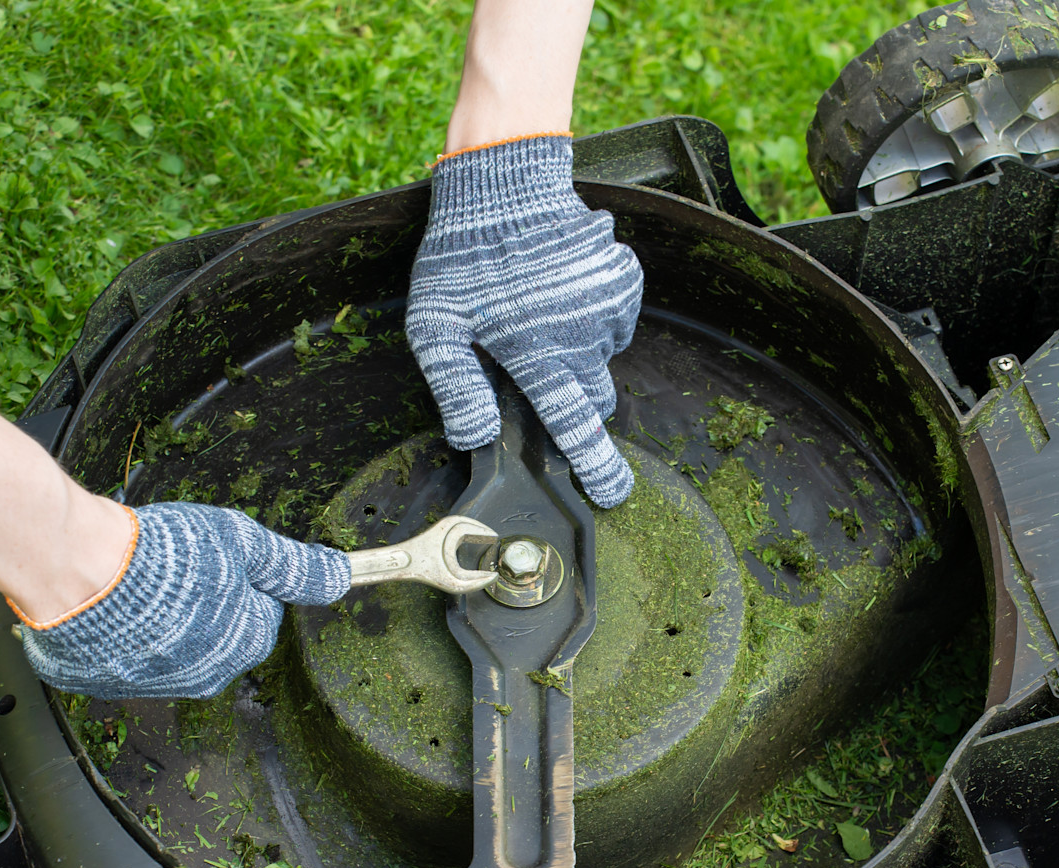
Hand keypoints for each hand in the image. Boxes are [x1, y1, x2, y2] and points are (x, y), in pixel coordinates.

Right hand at [13, 503, 352, 699]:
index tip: (216, 559)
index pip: (261, 612)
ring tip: (141, 583)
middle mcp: (205, 677)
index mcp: (245, 645)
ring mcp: (154, 685)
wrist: (78, 571)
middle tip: (176, 568)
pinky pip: (125, 657)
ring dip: (162, 619)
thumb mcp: (244, 543)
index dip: (241, 579)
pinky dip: (121, 633)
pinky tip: (112, 603)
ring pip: (172, 647)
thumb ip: (295, 565)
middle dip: (204, 602)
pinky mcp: (107, 684)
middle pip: (219, 632)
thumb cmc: (165, 556)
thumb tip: (340, 577)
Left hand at [405, 134, 641, 507]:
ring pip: (601, 356)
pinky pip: (614, 320)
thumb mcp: (434, 326)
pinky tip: (558, 292)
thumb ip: (455, 387)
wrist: (506, 184)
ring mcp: (609, 306)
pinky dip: (591, 316)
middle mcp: (583, 336)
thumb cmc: (462, 257)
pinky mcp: (623, 280)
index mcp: (539, 354)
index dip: (596, 467)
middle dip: (570, 394)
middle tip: (534, 363)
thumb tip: (474, 437)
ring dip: (576, 350)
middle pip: (592, 397)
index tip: (613, 493)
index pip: (575, 426)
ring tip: (536, 313)